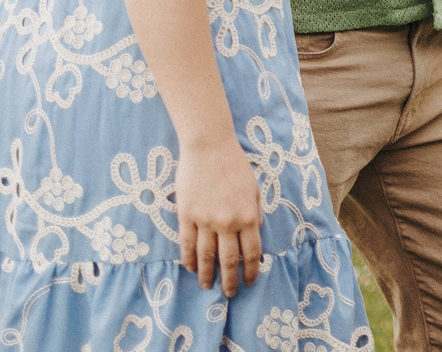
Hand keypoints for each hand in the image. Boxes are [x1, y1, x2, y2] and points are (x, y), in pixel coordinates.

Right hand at [173, 137, 263, 295]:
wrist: (209, 147)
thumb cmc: (235, 165)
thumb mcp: (254, 189)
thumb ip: (255, 213)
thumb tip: (255, 234)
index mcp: (248, 216)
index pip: (251, 252)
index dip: (250, 271)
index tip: (249, 282)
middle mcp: (227, 222)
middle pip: (229, 259)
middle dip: (229, 280)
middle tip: (229, 294)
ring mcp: (205, 220)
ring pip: (205, 256)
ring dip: (206, 274)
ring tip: (207, 286)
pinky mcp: (186, 215)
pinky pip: (187, 243)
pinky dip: (188, 258)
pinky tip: (190, 267)